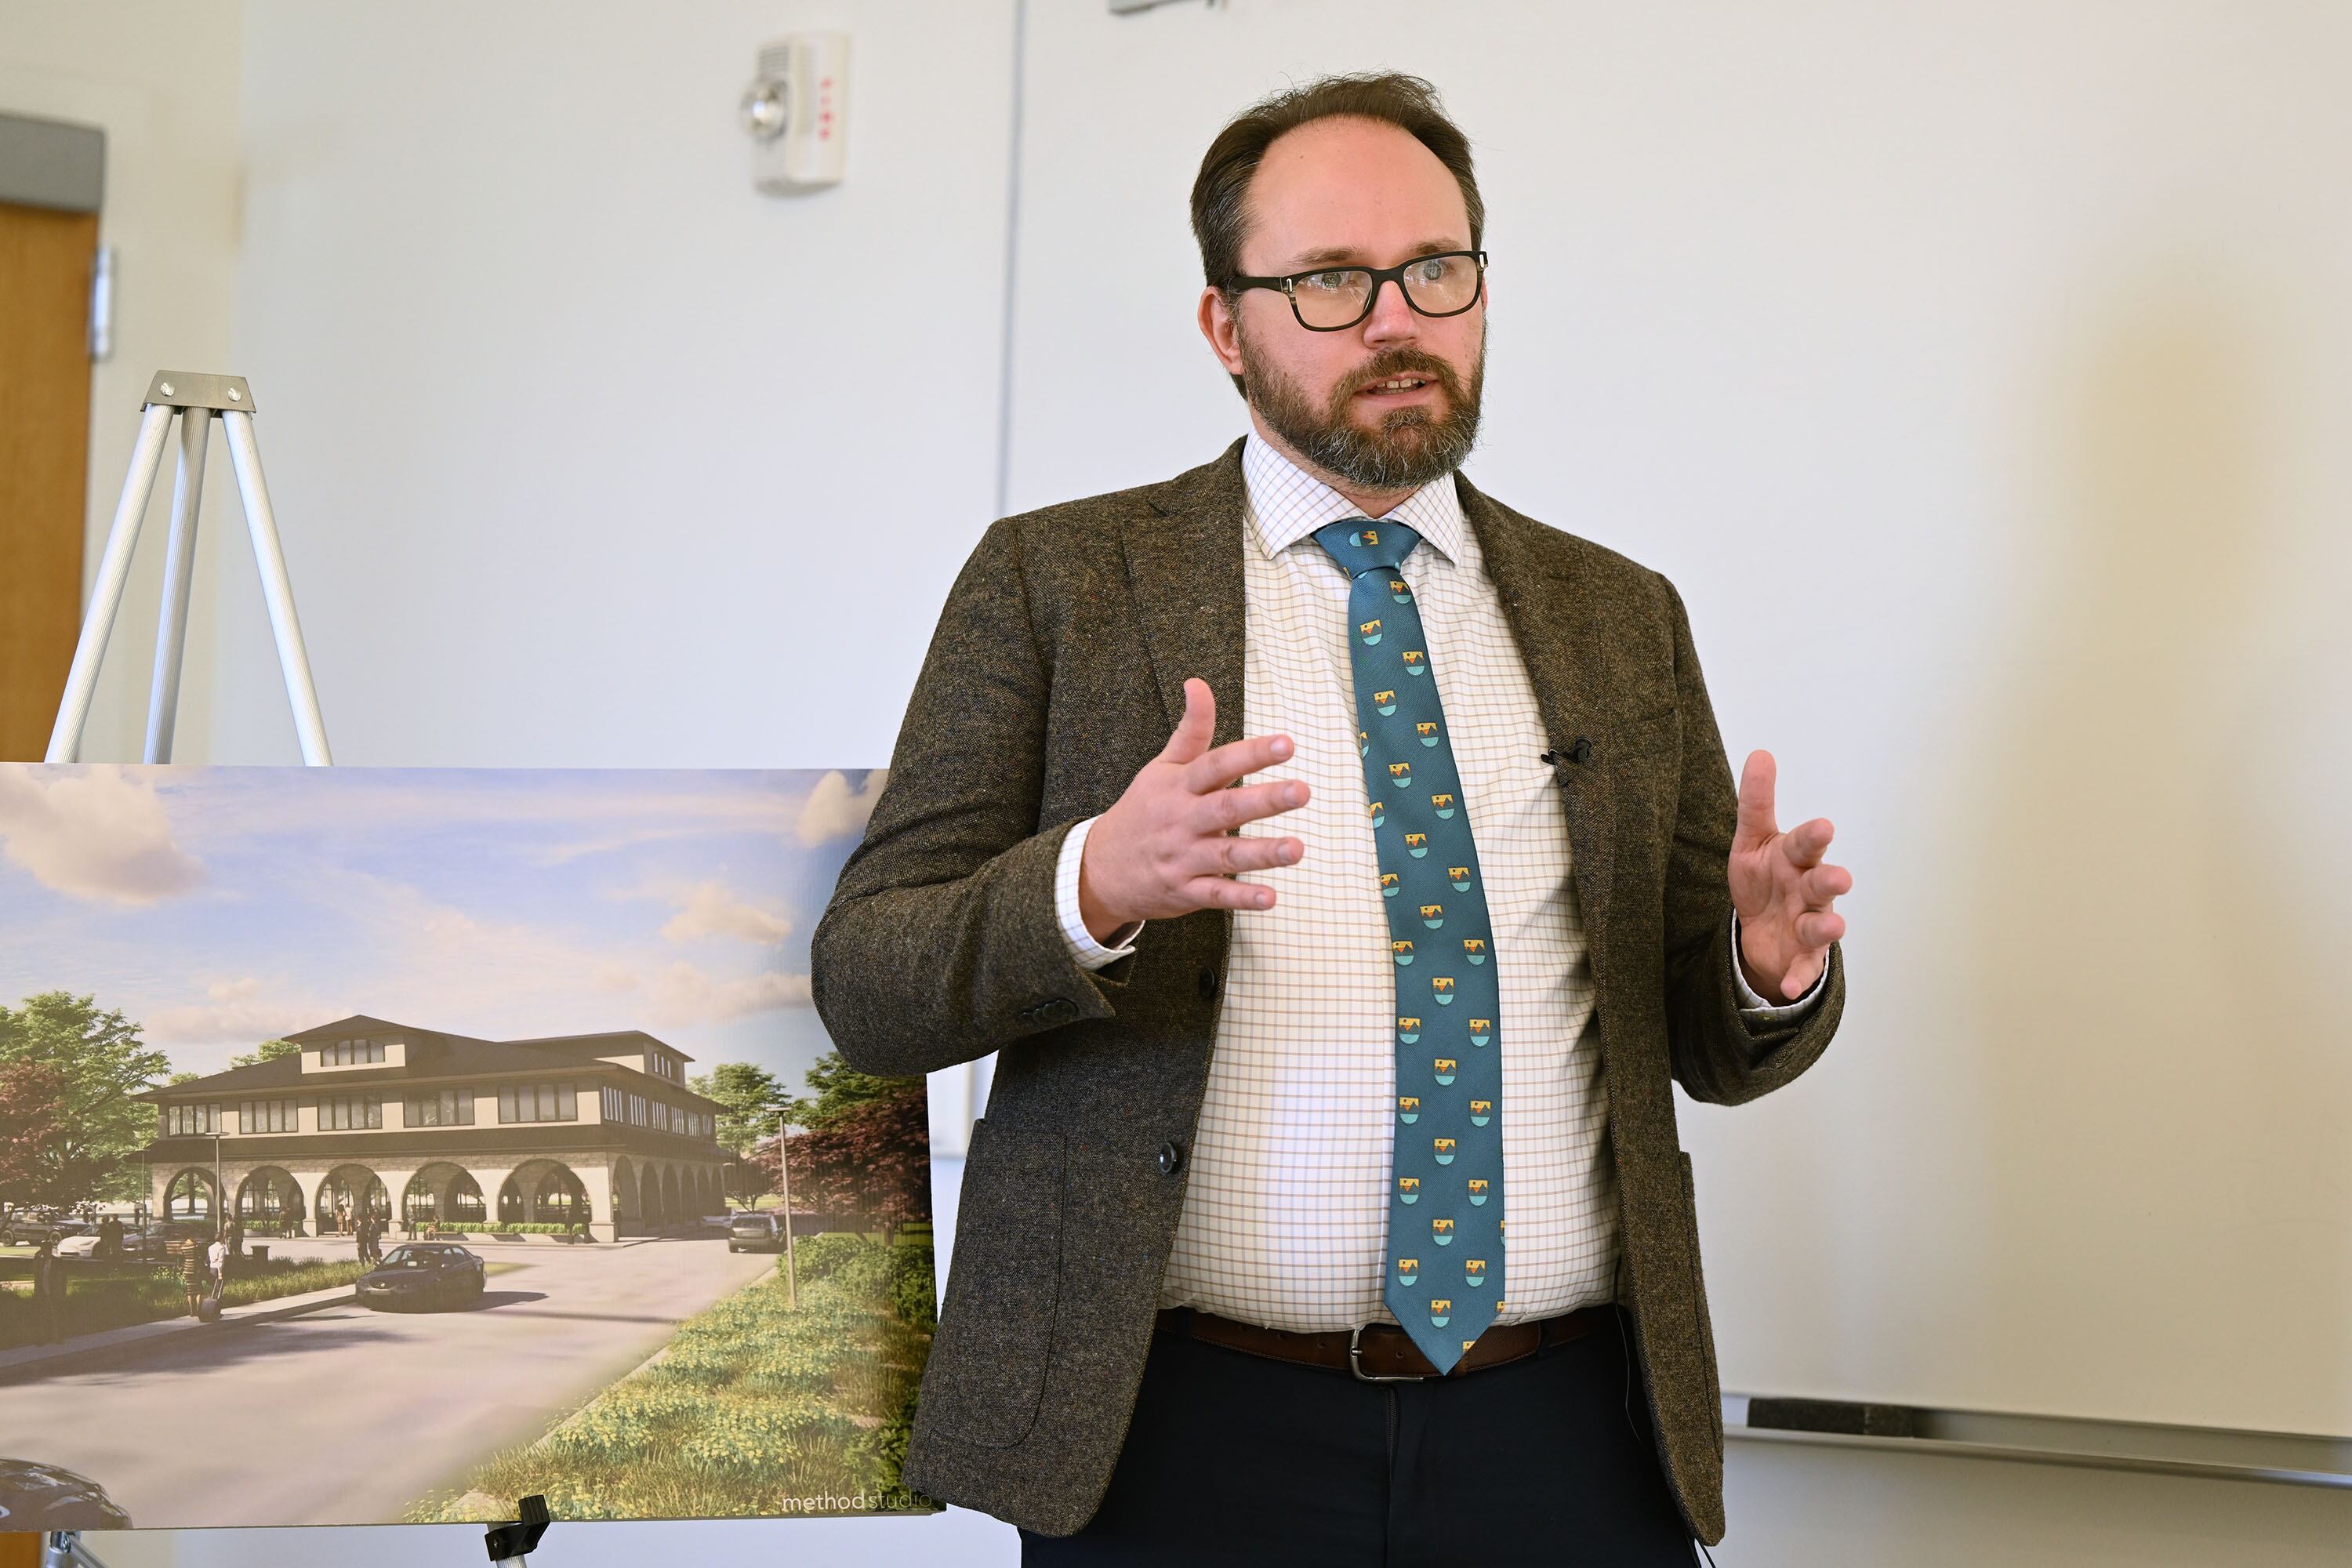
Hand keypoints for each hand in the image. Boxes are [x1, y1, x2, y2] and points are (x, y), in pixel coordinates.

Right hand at [1077, 677, 1308, 940]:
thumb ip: (1191, 730)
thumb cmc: (1142, 810)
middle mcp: (1181, 820)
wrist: (1099, 867)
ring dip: (1262, 853)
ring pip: (1226, 855)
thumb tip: (1198, 682)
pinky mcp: (1185, 891)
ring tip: (1297, 848)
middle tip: (1302, 791)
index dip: (1251, 753)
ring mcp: (1182, 858)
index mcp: (1178, 785)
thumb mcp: (1161, 767)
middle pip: (1226, 808)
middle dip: (1264, 800)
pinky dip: (1242, 898)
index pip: (1217, 764)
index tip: (1287, 743)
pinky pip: (1216, 895)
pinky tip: (1271, 898)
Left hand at [1728, 750, 1849, 1002]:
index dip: (1813, 836)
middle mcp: (1809, 890)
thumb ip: (1756, 802)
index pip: (1805, 843)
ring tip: (1833, 925)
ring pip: (1821, 925)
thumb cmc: (1764, 876)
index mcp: (1796, 858)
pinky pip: (1804, 969)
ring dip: (1828, 926)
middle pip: (1822, 883)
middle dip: (1830, 879)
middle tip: (1840, 877)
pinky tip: (1790, 988)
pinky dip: (1799, 979)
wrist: (1761, 928)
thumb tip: (1760, 753)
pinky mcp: (1801, 957)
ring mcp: (1808, 924)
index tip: (1824, 827)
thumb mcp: (1751, 839)